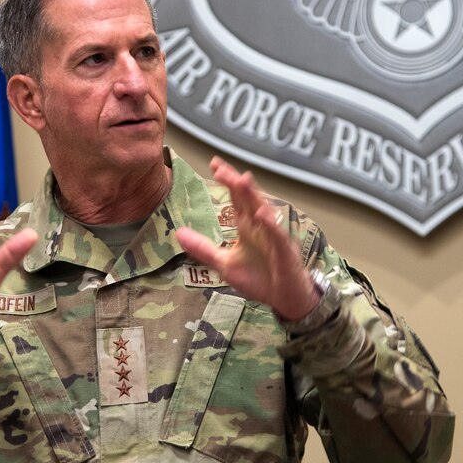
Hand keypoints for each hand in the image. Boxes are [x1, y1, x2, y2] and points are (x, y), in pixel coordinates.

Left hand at [175, 157, 318, 321]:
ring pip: (263, 211)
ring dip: (252, 195)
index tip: (214, 164)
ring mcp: (273, 237)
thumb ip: (203, 248)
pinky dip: (270, 224)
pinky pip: (277, 235)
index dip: (227, 181)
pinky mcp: (284, 251)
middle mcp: (260, 226)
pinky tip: (261, 214)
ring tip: (241, 179)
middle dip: (235, 182)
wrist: (285, 299)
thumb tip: (178, 233)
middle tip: (220, 168)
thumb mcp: (224, 264)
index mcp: (247, 227)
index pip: (236, 198)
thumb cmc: (259, 279)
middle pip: (247, 198)